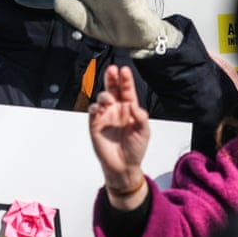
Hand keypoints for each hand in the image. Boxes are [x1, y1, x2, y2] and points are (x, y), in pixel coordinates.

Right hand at [89, 65, 150, 209]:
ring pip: (102, 98)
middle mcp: (117, 109)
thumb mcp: (144, 132)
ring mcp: (106, 116)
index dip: (126, 80)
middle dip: (112, 78)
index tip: (125, 70)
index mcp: (130, 109)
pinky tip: (99, 108)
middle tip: (112, 69)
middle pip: (113, 89)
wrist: (123, 166)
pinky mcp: (96, 124)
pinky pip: (93, 111)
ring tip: (108, 99)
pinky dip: (95, 107)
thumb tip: (133, 105)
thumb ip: (140, 117)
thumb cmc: (135, 149)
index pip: (127, 90)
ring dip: (104, 95)